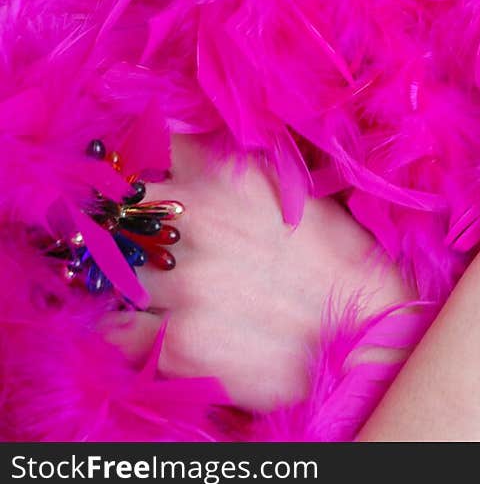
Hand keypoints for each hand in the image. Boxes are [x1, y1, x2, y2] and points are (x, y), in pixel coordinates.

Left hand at [97, 133, 417, 410]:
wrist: (366, 334)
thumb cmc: (339, 258)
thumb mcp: (295, 186)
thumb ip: (238, 163)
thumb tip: (197, 138)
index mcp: (226, 174)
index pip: (149, 142)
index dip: (133, 156)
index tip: (128, 169)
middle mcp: (196, 220)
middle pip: (113, 204)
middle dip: (111, 217)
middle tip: (121, 232)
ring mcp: (183, 284)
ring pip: (108, 269)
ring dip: (115, 274)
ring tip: (132, 282)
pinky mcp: (177, 345)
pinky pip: (113, 331)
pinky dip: (117, 328)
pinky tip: (137, 325)